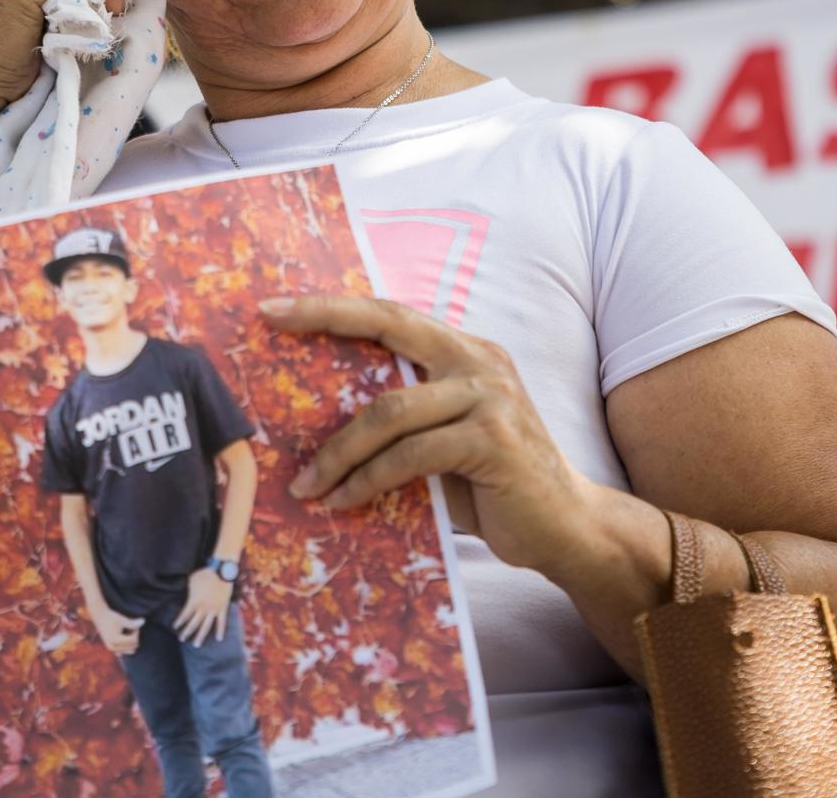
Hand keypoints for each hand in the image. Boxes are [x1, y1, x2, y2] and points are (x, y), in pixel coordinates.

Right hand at [87, 601, 144, 655]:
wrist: (99, 616)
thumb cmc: (111, 617)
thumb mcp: (122, 619)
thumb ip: (133, 623)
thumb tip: (144, 621)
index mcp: (116, 641)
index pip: (134, 641)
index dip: (137, 631)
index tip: (134, 623)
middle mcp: (113, 647)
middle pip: (133, 647)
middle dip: (135, 637)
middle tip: (131, 627)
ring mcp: (111, 649)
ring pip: (130, 650)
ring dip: (132, 641)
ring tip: (127, 631)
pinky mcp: (111, 648)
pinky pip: (124, 651)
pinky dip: (127, 645)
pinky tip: (124, 636)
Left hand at [174, 569, 234, 646]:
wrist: (221, 571)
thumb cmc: (205, 573)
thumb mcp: (191, 579)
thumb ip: (186, 588)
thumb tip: (176, 586)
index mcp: (194, 601)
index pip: (185, 615)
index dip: (179, 621)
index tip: (175, 627)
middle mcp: (203, 608)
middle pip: (194, 623)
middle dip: (187, 632)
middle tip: (181, 639)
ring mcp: (214, 610)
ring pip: (206, 626)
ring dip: (201, 636)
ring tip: (196, 645)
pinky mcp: (223, 608)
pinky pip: (222, 622)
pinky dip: (220, 630)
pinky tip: (218, 639)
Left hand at [265, 295, 594, 577]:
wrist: (568, 528)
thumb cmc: (495, 487)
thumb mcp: (445, 439)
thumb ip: (405, 417)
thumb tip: (320, 420)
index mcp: (465, 352)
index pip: (391, 315)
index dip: (334, 306)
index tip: (276, 307)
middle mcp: (479, 360)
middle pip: (389, 328)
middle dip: (323, 321)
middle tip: (268, 330)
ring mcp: (490, 396)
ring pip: (390, 410)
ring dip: (337, 451)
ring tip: (305, 484)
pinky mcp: (493, 439)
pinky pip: (410, 455)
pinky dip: (368, 480)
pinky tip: (343, 502)